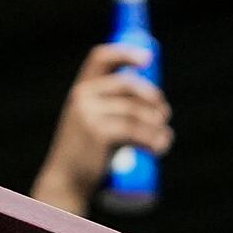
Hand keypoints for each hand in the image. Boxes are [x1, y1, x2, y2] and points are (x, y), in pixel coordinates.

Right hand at [33, 43, 171, 211]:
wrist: (68, 179)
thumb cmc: (87, 151)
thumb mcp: (91, 120)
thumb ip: (110, 105)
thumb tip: (151, 96)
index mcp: (80, 89)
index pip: (100, 58)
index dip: (125, 53)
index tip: (147, 59)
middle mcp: (82, 96)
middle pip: (128, 85)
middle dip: (153, 98)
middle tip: (165, 116)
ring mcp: (89, 114)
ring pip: (137, 112)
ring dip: (159, 126)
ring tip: (164, 138)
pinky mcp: (99, 133)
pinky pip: (137, 131)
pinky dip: (155, 140)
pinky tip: (160, 147)